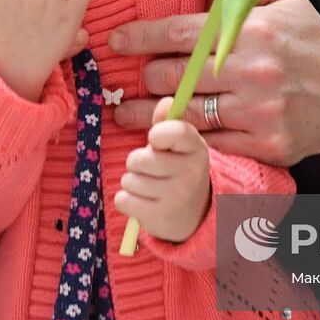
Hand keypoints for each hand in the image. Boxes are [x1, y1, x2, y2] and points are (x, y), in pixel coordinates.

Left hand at [108, 0, 319, 164]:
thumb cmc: (312, 44)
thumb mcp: (284, 0)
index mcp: (254, 31)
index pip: (181, 33)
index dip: (141, 37)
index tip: (116, 40)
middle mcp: (253, 71)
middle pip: (176, 76)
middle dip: (144, 77)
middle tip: (125, 78)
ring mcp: (259, 112)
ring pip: (187, 114)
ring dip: (149, 115)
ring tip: (125, 113)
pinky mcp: (265, 145)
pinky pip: (211, 144)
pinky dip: (185, 140)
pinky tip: (165, 136)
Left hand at [114, 98, 211, 242]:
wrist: (195, 215)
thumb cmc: (179, 172)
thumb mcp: (179, 147)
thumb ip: (168, 124)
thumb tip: (166, 101)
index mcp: (196, 148)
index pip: (175, 131)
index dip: (157, 134)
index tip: (155, 140)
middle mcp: (190, 172)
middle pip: (139, 159)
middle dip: (137, 163)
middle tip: (150, 169)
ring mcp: (176, 197)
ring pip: (129, 180)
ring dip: (132, 183)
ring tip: (149, 187)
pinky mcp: (159, 218)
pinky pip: (122, 200)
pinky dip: (127, 201)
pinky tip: (143, 202)